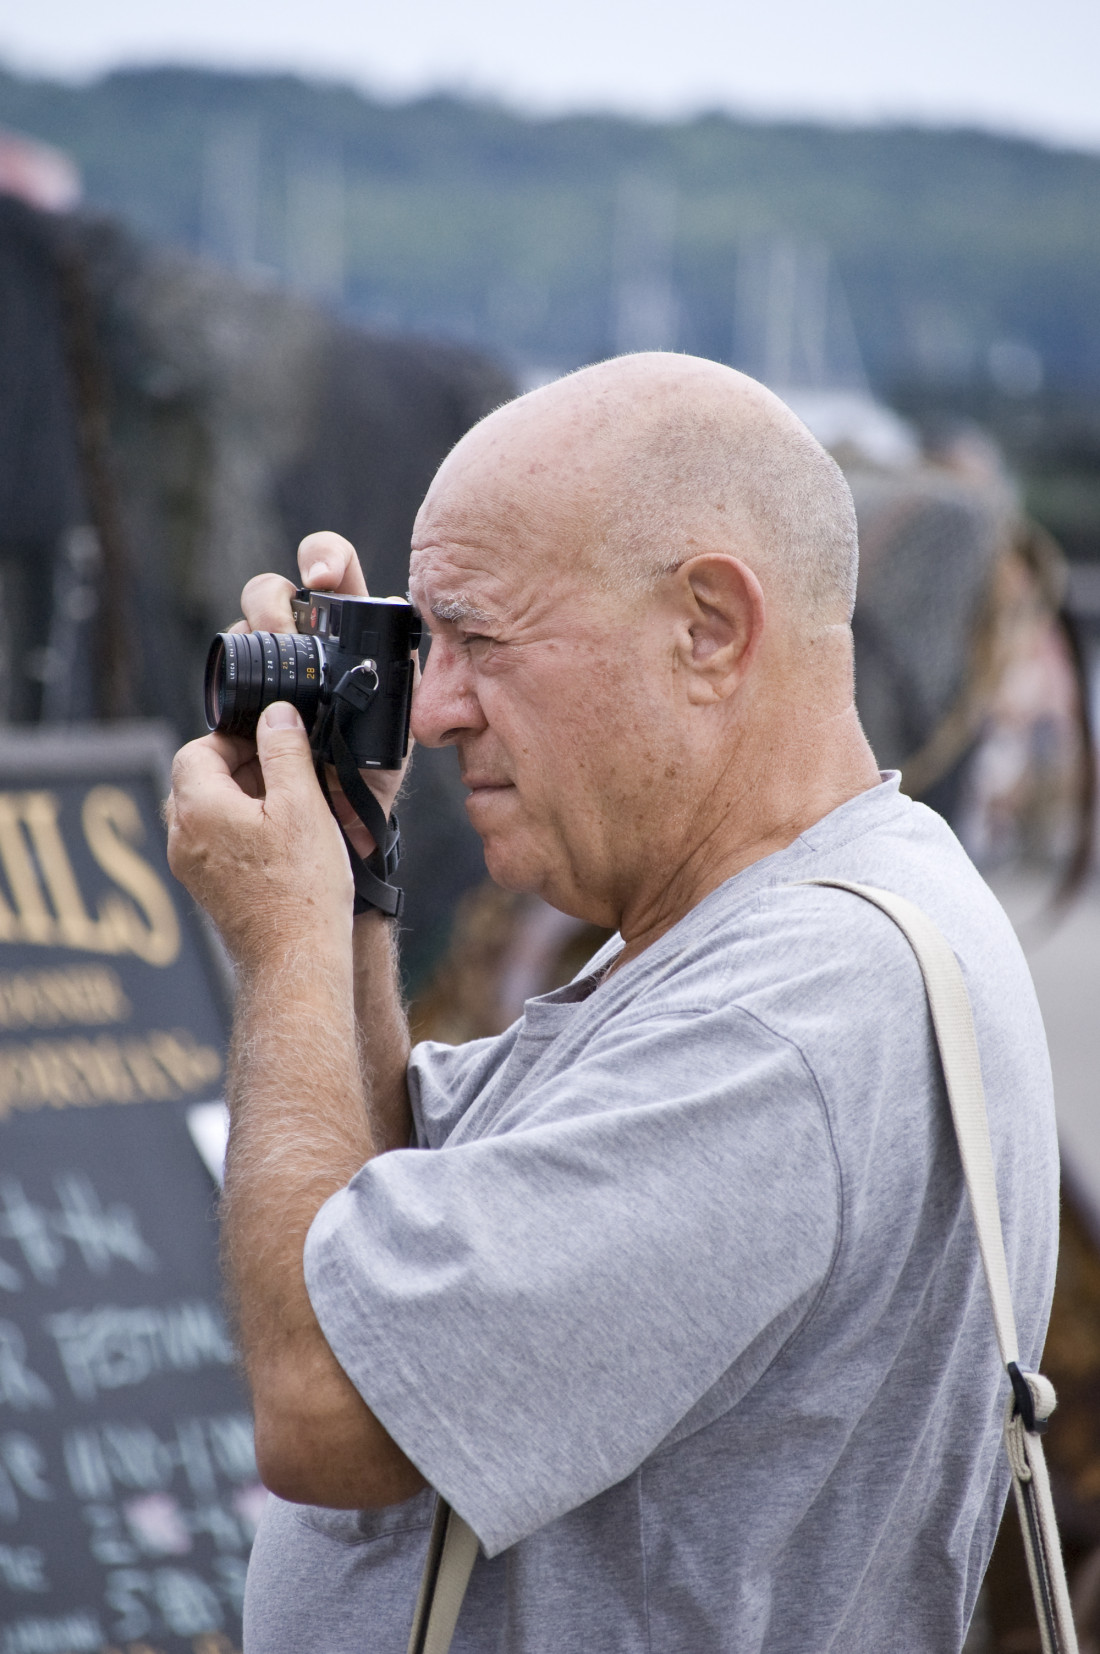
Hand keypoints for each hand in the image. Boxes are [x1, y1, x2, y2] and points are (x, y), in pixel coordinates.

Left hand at [166, 706, 352, 969]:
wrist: (295, 960)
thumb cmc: (300, 889)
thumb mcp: (303, 804)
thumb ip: (286, 751)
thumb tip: (276, 714)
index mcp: (197, 808)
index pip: (198, 749)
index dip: (236, 738)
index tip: (273, 743)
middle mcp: (183, 837)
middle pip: (199, 780)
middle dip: (242, 768)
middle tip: (287, 772)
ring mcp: (191, 868)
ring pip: (208, 812)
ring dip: (245, 800)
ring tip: (291, 808)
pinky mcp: (207, 890)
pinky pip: (216, 844)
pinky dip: (243, 831)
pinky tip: (284, 844)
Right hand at [234, 531, 413, 858]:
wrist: (340, 818)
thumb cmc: (375, 769)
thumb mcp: (400, 728)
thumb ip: (404, 693)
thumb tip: (407, 663)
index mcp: (349, 628)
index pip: (333, 566)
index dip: (323, 557)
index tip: (322, 579)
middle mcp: (303, 638)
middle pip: (273, 589)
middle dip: (273, 601)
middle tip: (281, 632)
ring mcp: (269, 664)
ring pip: (244, 624)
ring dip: (249, 633)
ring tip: (265, 665)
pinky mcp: (241, 696)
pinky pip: (229, 672)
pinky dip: (233, 676)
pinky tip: (245, 698)